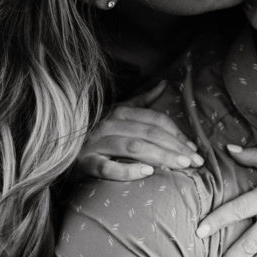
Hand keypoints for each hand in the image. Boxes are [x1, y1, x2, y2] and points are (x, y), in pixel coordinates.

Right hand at [73, 81, 203, 180]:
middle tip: (196, 162)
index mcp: (119, 112)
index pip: (155, 121)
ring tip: (181, 166)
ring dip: (160, 156)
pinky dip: (127, 170)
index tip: (194, 149)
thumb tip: (163, 84)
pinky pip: (106, 167)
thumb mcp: (117, 114)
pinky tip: (147, 173)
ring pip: (133, 147)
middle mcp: (108, 124)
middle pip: (149, 134)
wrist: (60, 154)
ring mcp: (95, 144)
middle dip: (175, 147)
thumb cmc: (95, 134)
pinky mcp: (83, 164)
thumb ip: (141, 101)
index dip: (177, 134)